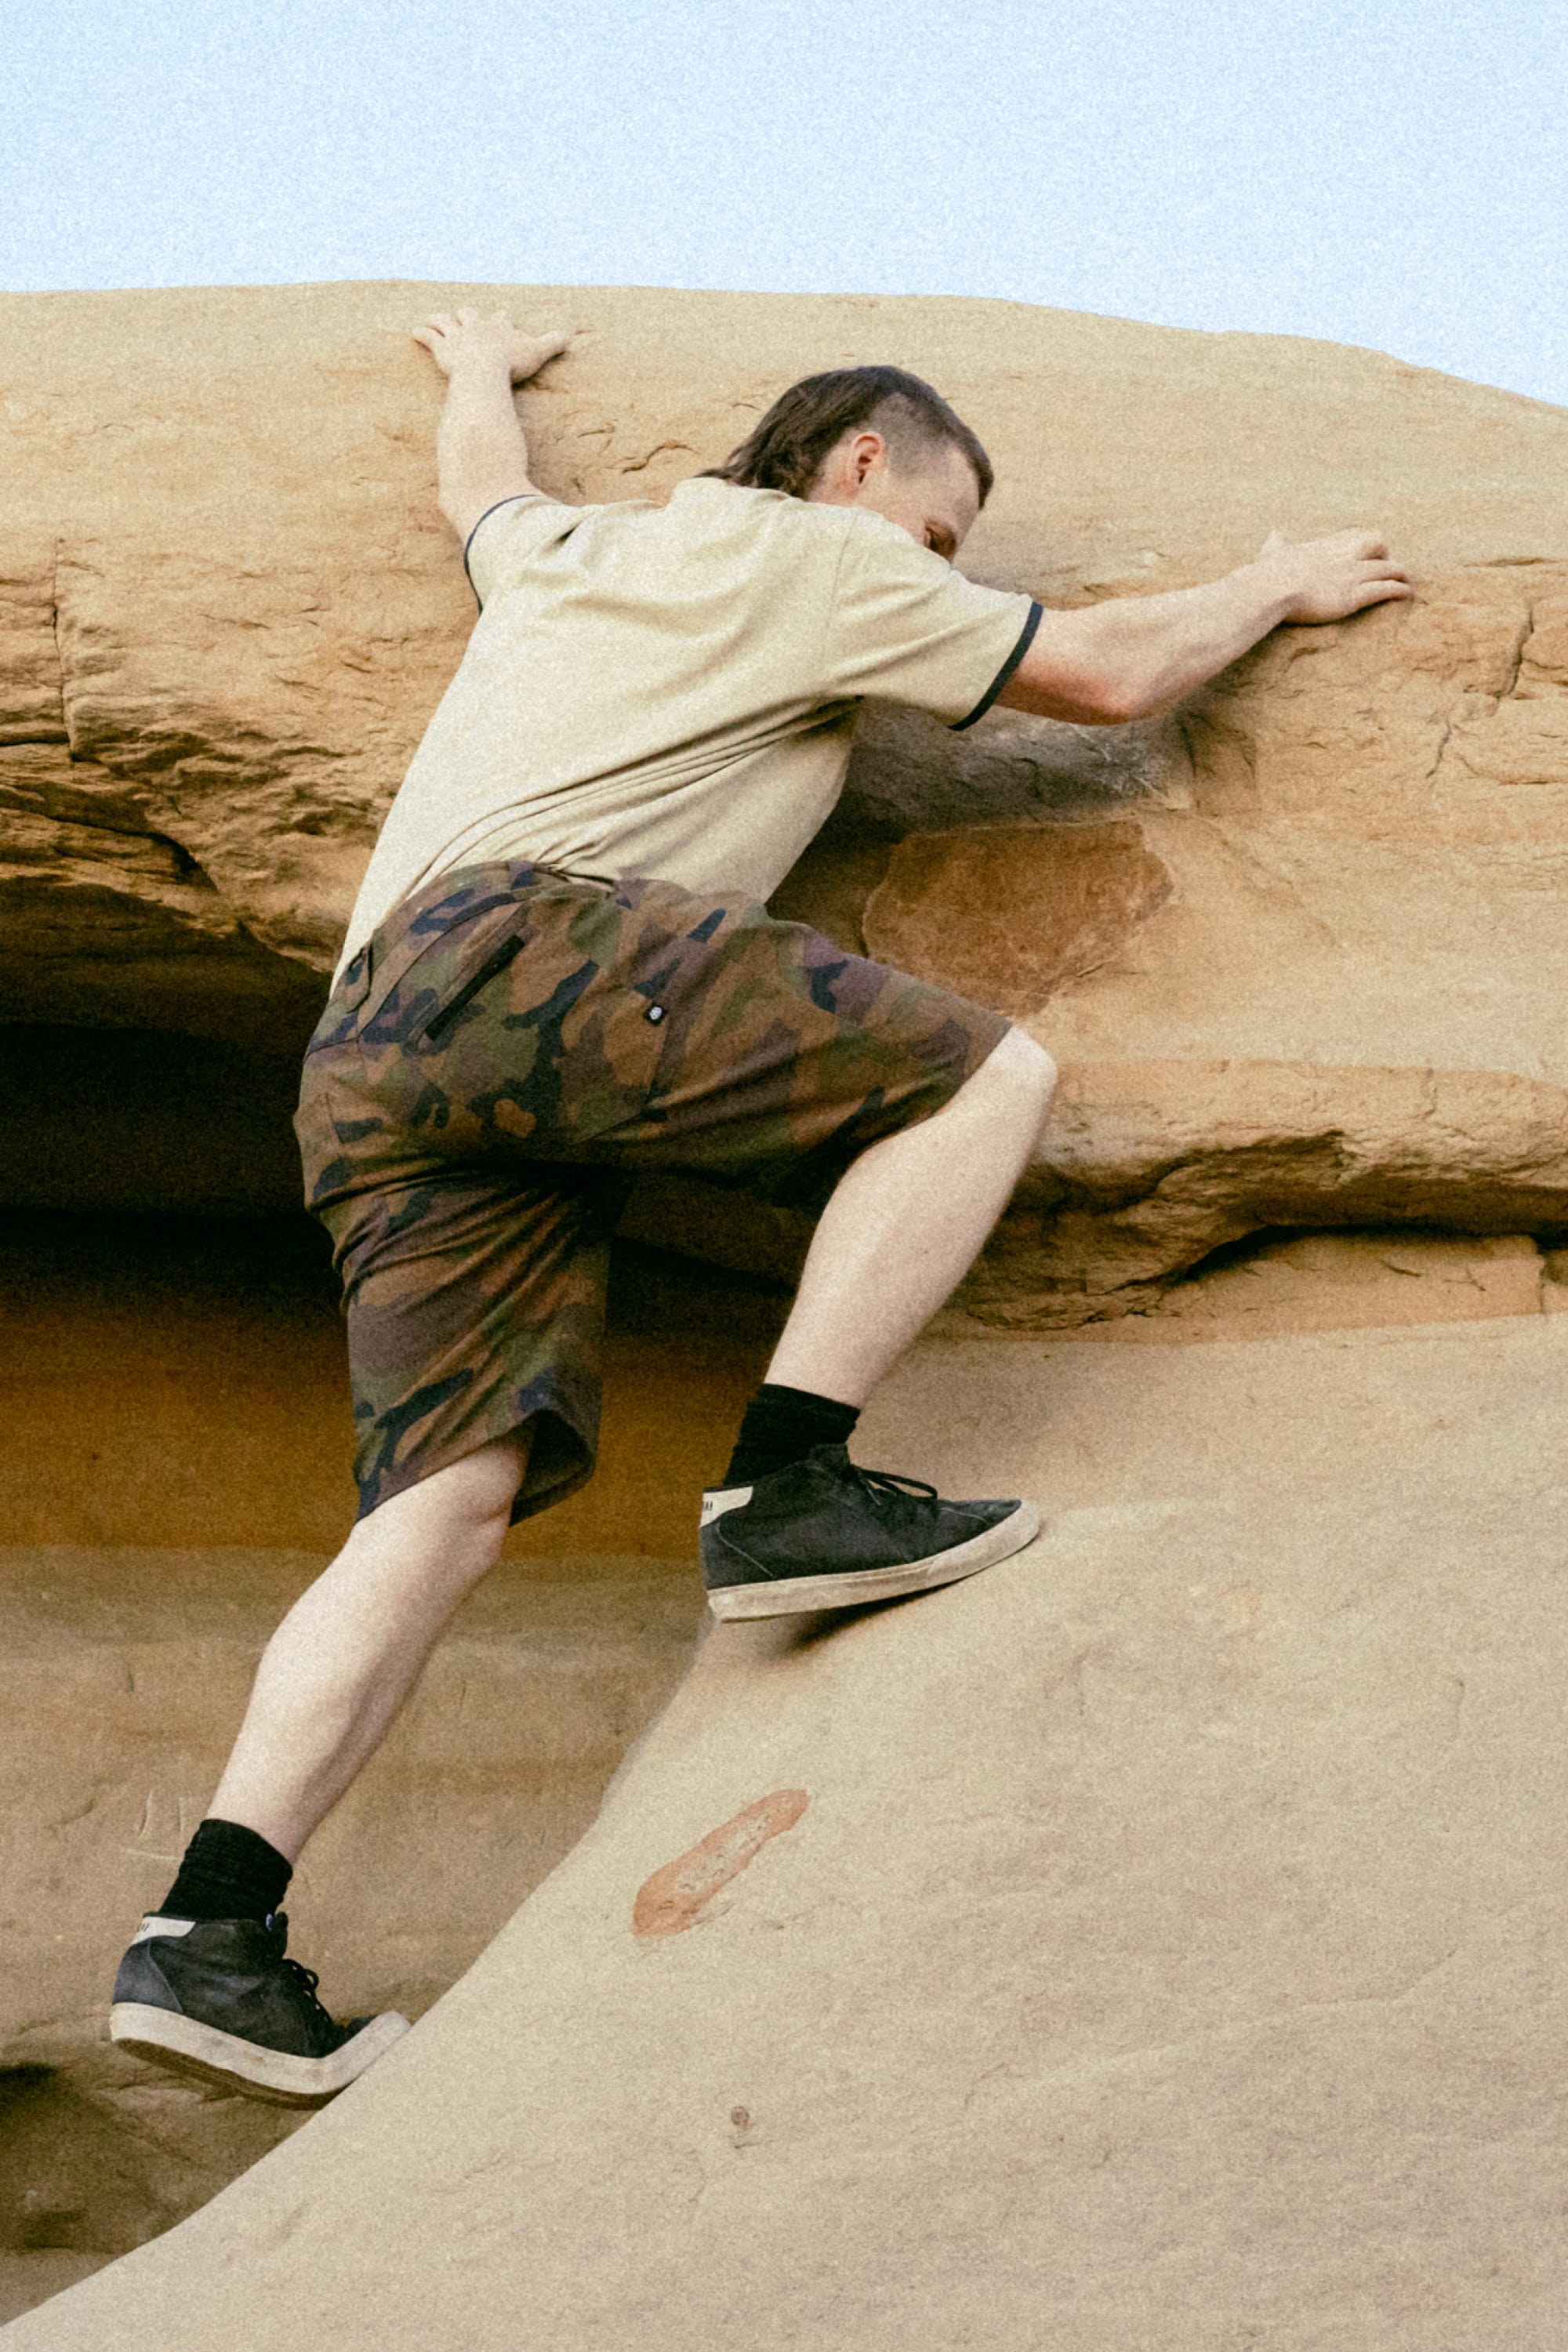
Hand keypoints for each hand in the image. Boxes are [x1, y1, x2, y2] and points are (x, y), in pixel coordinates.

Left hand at [411, 307, 571, 385]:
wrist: (484, 370)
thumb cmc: (511, 364)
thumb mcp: (537, 352)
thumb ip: (553, 343)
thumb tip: (571, 335)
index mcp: (499, 327)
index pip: (502, 319)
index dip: (502, 320)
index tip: (503, 319)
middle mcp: (476, 326)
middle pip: (470, 314)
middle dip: (468, 315)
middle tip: (465, 316)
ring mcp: (457, 336)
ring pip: (445, 321)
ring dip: (440, 319)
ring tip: (434, 319)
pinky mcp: (441, 347)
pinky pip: (428, 336)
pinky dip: (421, 333)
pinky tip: (415, 332)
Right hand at [1254, 528, 1412, 624]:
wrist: (1273, 589)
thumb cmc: (1268, 573)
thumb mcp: (1272, 551)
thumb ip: (1277, 542)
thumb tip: (1274, 531)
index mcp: (1325, 545)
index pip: (1354, 535)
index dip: (1363, 543)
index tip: (1365, 552)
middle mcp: (1344, 555)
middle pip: (1378, 543)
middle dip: (1385, 554)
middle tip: (1386, 567)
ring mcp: (1351, 574)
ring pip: (1387, 567)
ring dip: (1398, 573)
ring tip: (1404, 580)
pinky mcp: (1354, 595)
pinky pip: (1385, 588)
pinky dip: (1398, 589)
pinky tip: (1405, 593)